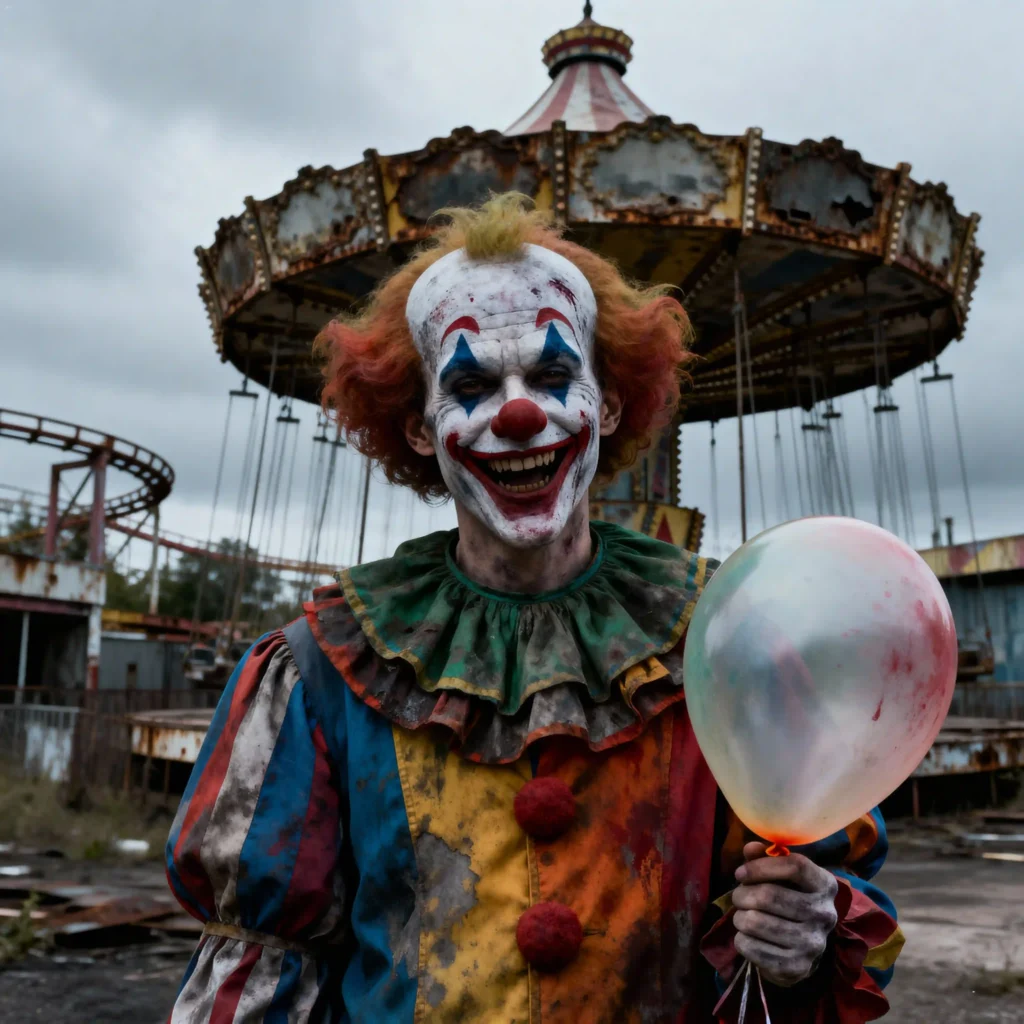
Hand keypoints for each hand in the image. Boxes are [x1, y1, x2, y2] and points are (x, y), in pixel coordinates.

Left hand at [731, 841, 837, 987]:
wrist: (802, 949)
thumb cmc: (788, 899)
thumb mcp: (781, 875)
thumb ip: (764, 858)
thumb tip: (751, 848)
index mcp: (825, 884)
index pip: (795, 866)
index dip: (760, 867)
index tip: (740, 873)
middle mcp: (824, 914)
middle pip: (769, 895)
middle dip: (742, 894)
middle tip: (737, 896)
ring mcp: (813, 944)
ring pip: (755, 922)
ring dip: (739, 917)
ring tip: (743, 915)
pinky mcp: (797, 967)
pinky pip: (751, 947)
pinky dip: (741, 939)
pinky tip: (748, 936)